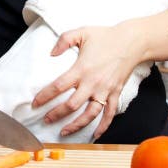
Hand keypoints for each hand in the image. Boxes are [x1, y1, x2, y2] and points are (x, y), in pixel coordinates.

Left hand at [31, 23, 140, 139]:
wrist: (132, 41)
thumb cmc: (105, 36)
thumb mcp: (81, 32)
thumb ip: (64, 40)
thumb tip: (51, 54)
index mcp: (81, 68)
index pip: (59, 86)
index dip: (45, 96)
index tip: (35, 103)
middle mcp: (93, 82)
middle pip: (72, 105)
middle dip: (56, 114)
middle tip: (45, 120)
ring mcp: (105, 90)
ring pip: (90, 114)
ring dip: (76, 125)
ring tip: (64, 131)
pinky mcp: (116, 93)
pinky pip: (110, 113)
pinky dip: (103, 126)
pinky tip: (95, 135)